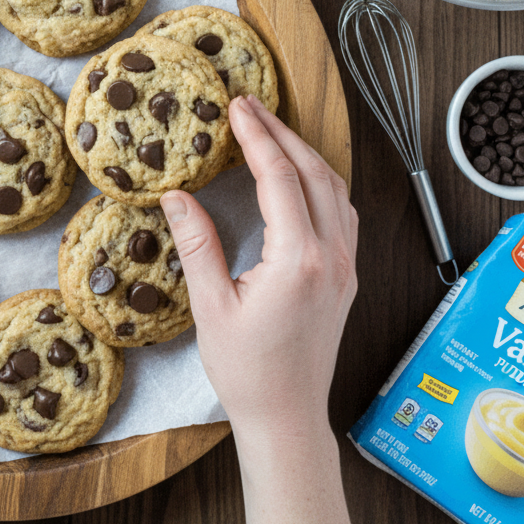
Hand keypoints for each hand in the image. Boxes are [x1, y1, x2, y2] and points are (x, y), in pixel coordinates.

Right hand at [161, 95, 357, 440]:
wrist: (288, 418)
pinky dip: (320, 182)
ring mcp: (345, 266)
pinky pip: (341, 213)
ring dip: (304, 154)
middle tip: (249, 106)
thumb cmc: (248, 372)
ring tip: (271, 131)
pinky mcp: (346, 277)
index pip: (279, 178)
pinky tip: (298, 177)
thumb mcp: (210, 307)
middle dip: (281, 133)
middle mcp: (331, 256)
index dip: (256, 137)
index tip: (236, 107)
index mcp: (298, 260)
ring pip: (335, 189)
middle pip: (314, 172)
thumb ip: (197, 245)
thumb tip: (176, 196)